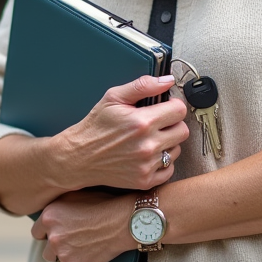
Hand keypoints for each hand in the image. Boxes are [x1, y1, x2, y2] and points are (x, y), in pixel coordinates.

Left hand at [32, 190, 131, 261]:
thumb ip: (58, 204)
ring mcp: (63, 253)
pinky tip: (92, 253)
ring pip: (58, 260)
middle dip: (57, 246)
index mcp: (49, 216)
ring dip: (67, 255)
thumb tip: (52, 209)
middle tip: (73, 240)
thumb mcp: (76, 194)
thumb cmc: (104, 203)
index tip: (56, 232)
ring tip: (83, 246)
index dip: (47, 232)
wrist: (124, 220)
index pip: (37, 231)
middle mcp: (52, 236)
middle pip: (46, 249)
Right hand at [56, 74, 188, 191]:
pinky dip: (162, 162)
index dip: (173, 105)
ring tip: (149, 139)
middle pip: (183, 131)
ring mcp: (147, 165)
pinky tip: (148, 155)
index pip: (180, 111)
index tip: (166, 107)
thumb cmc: (95, 126)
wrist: (79, 157)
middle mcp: (147, 145)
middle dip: (172, 123)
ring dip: (167, 143)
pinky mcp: (145, 181)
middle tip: (157, 123)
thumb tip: (167, 80)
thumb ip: (143, 86)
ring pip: (177, 150)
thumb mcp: (114, 97)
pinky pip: (169, 169)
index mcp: (142, 122)